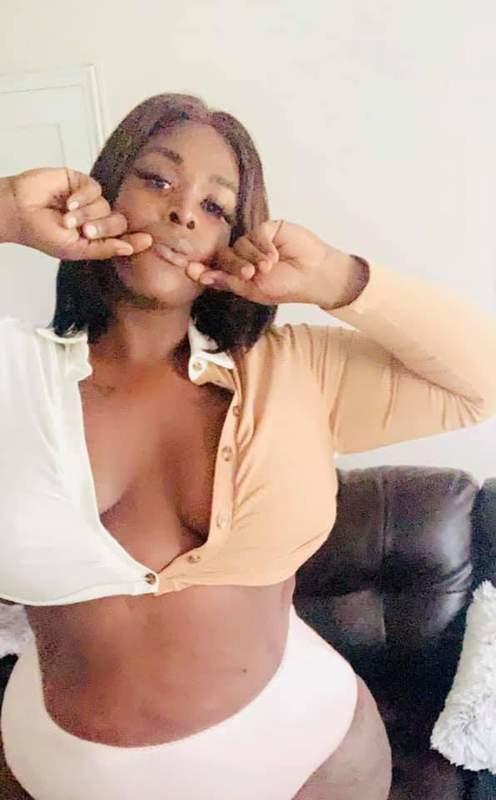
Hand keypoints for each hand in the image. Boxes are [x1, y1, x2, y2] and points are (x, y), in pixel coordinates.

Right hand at [4, 168, 151, 259]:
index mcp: (96, 238)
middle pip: (117, 222)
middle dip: (102, 227)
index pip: (122, 239)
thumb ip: (102, 249)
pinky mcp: (81, 182)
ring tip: (66, 218)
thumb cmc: (41, 233)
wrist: (18, 212)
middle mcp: (96, 219)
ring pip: (105, 206)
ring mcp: (89, 200)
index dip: (135, 240)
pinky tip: (68, 203)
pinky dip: (82, 198)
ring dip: (86, 214)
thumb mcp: (74, 249)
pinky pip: (95, 189)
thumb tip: (128, 248)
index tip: (148, 240)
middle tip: (83, 231)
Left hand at [186, 220, 364, 307]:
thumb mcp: (254, 290)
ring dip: (253, 259)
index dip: (195, 267)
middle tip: (250, 275)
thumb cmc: (285, 286)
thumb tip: (200, 276)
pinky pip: (255, 235)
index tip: (179, 265)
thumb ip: (228, 282)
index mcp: (235, 273)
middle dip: (235, 267)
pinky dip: (264, 248)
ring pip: (239, 246)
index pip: (211, 268)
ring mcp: (253, 241)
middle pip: (224, 257)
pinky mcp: (267, 229)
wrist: (313, 276)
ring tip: (269, 268)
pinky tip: (275, 257)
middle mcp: (241, 256)